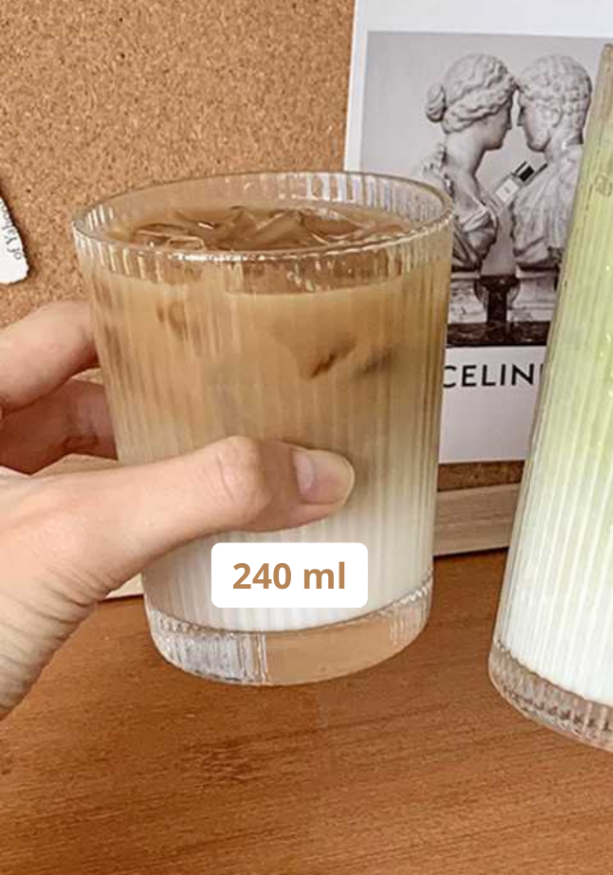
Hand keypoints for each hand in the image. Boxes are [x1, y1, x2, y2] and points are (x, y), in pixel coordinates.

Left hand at [0, 302, 354, 717]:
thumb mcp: (75, 538)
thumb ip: (198, 495)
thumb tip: (314, 473)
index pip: (75, 326)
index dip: (152, 328)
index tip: (225, 337)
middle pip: (87, 388)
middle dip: (166, 402)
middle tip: (238, 406)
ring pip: (82, 450)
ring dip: (152, 458)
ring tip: (220, 464)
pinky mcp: (1, 552)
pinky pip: (77, 505)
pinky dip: (130, 507)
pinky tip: (174, 526)